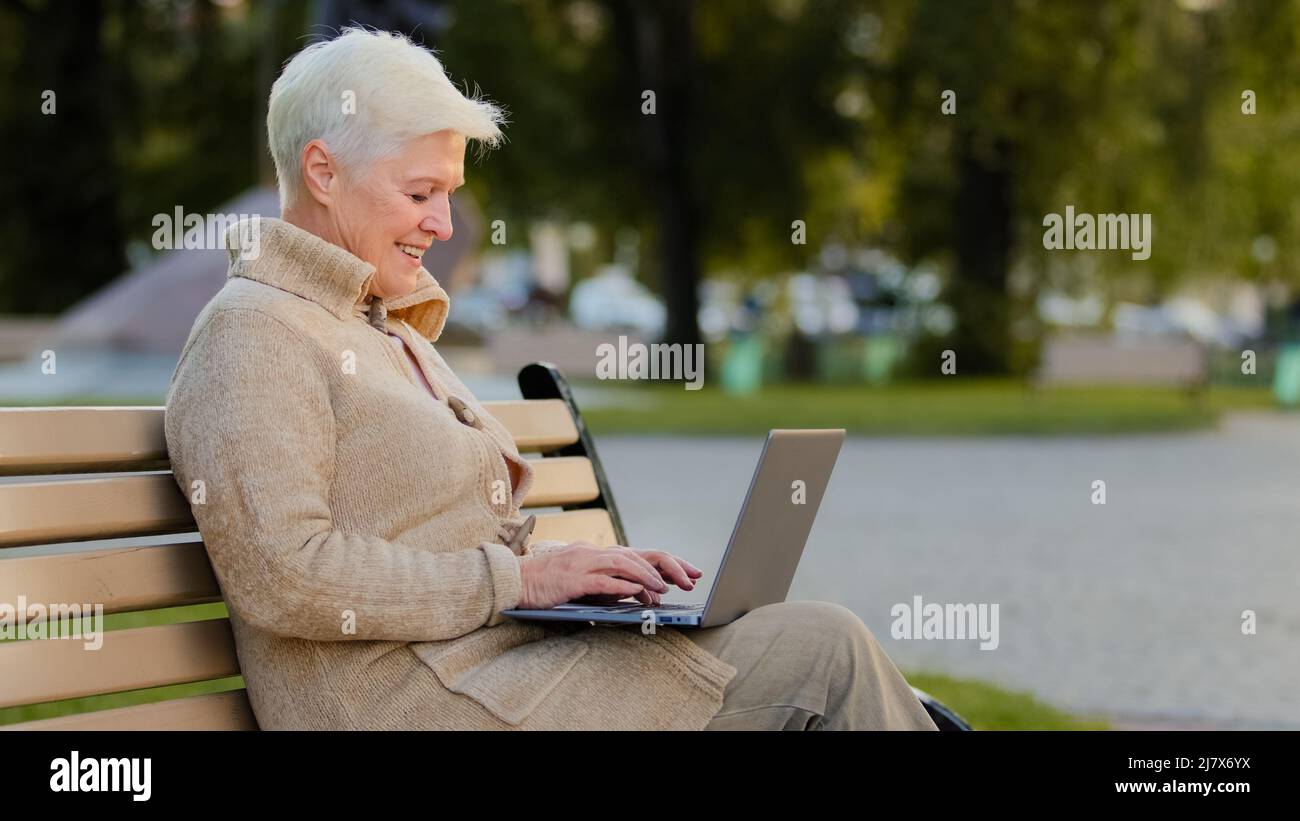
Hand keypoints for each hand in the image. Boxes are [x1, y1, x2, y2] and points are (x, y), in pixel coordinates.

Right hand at [516, 542, 703, 609]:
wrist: (514, 581)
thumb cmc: (549, 585)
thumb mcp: (584, 582)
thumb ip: (610, 583)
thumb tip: (638, 594)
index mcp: (598, 553)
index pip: (640, 553)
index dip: (668, 562)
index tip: (691, 573)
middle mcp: (594, 553)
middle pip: (639, 554)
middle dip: (668, 566)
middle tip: (691, 578)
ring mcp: (583, 563)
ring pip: (625, 563)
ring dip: (649, 575)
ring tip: (668, 588)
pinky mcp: (572, 578)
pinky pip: (603, 580)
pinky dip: (623, 585)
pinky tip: (639, 592)